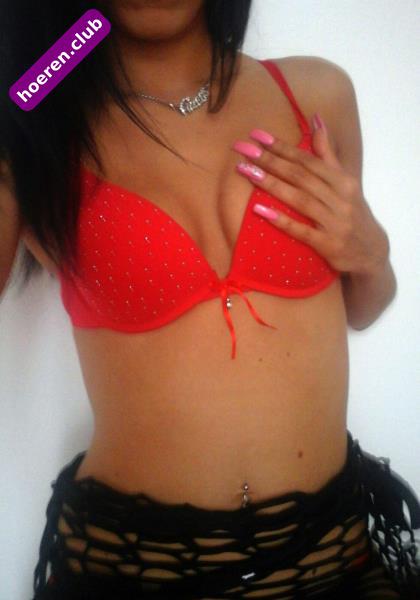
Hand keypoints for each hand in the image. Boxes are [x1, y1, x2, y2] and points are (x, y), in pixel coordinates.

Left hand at [231, 117, 388, 276]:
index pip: (308, 161)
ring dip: (272, 184)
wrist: (371, 252)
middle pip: (301, 177)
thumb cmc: (352, 213)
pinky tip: (260, 210)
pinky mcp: (328, 245)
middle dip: (271, 161)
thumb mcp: (345, 182)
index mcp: (343, 181)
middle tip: (244, 150)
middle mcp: (340, 199)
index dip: (282, 147)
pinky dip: (281, 220)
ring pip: (300, 200)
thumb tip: (316, 118)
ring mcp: (334, 223)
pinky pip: (301, 231)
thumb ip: (327, 153)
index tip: (257, 136)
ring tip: (247, 172)